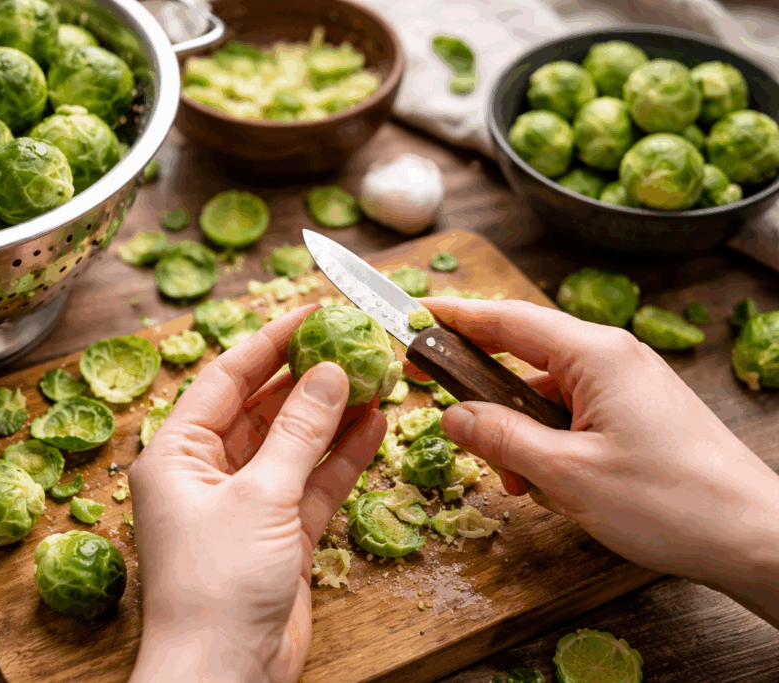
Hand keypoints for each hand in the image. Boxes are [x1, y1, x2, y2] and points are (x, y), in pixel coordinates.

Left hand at [128, 304, 386, 682]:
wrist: (224, 677)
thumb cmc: (217, 584)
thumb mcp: (260, 496)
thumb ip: (300, 432)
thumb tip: (332, 372)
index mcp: (179, 452)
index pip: (228, 377)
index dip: (272, 341)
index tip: (315, 310)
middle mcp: (210, 472)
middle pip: (264, 407)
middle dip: (309, 376)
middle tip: (356, 341)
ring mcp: (247, 505)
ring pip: (294, 443)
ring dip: (333, 414)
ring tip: (377, 376)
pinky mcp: (279, 536)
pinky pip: (313, 482)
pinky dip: (343, 456)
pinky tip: (376, 425)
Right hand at [422, 297, 778, 627]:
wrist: (755, 538)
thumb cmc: (668, 502)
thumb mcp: (566, 474)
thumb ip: (500, 438)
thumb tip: (451, 414)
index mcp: (595, 354)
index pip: (507, 319)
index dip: (454, 316)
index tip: (414, 314)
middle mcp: (611, 358)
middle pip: (523, 359)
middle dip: (487, 401)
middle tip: (455, 427)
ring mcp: (627, 386)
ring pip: (545, 397)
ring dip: (521, 438)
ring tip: (523, 486)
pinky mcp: (637, 414)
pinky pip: (573, 417)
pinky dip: (550, 447)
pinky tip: (552, 488)